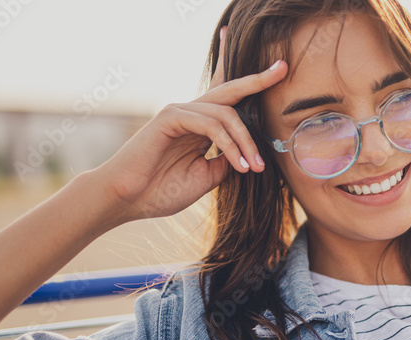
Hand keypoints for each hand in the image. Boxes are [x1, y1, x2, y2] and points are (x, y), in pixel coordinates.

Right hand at [93, 25, 287, 227]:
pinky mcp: (170, 116)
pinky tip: (239, 164)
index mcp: (202, 126)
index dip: (248, 83)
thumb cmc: (163, 190)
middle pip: (230, 90)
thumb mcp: (207, 177)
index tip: (274, 69)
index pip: (227, 99)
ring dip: (246, 142)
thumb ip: (227, 160)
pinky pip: (210, 124)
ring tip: (255, 167)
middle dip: (257, 79)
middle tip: (282, 68)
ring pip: (226, 114)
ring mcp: (181, 111)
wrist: (128, 199)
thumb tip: (248, 153)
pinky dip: (229, 144)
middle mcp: (193, 114)